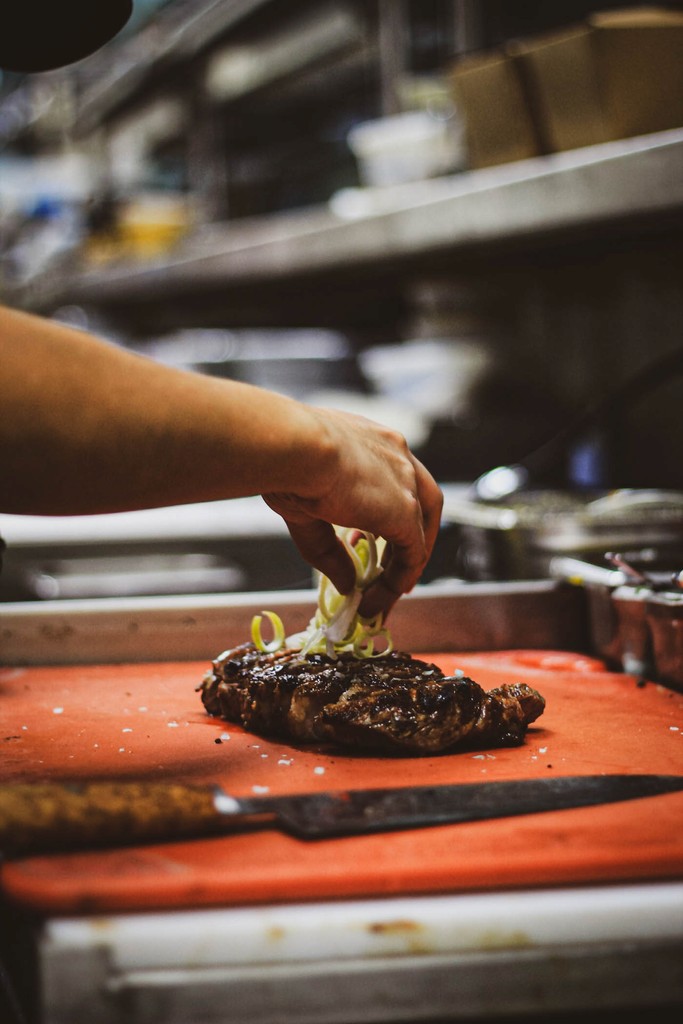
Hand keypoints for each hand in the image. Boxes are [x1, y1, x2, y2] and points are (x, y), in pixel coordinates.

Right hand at [264, 406, 442, 618]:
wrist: (293, 445)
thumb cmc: (284, 461)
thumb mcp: (305, 507)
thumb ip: (329, 548)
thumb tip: (346, 583)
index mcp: (369, 440)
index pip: (390, 476)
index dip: (383, 509)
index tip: (365, 539)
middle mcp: (395, 453)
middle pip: (421, 498)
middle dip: (410, 535)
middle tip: (390, 568)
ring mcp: (405, 481)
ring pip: (420, 527)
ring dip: (406, 562)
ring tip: (388, 591)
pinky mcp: (405, 510)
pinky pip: (412, 553)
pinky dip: (401, 576)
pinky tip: (385, 594)